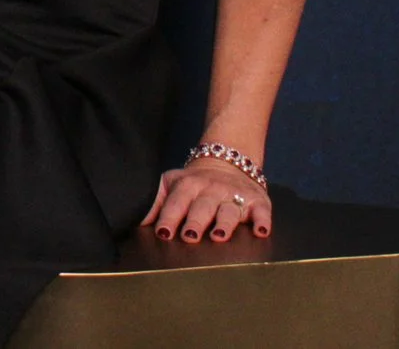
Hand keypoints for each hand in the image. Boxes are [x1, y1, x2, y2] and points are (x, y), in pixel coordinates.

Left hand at [141, 160, 271, 244]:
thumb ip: (156, 201)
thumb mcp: (173, 184)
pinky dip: (262, 221)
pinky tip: (260, 231)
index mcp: (188, 185)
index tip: (163, 232)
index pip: (176, 202)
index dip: (169, 217)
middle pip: (202, 206)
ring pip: (229, 210)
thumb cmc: (195, 183)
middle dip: (195, 221)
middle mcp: (212, 189)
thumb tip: (136, 220)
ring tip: (218, 236)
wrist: (228, 161)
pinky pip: (262, 211)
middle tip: (189, 236)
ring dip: (224, 223)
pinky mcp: (257, 202)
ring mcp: (235, 195)